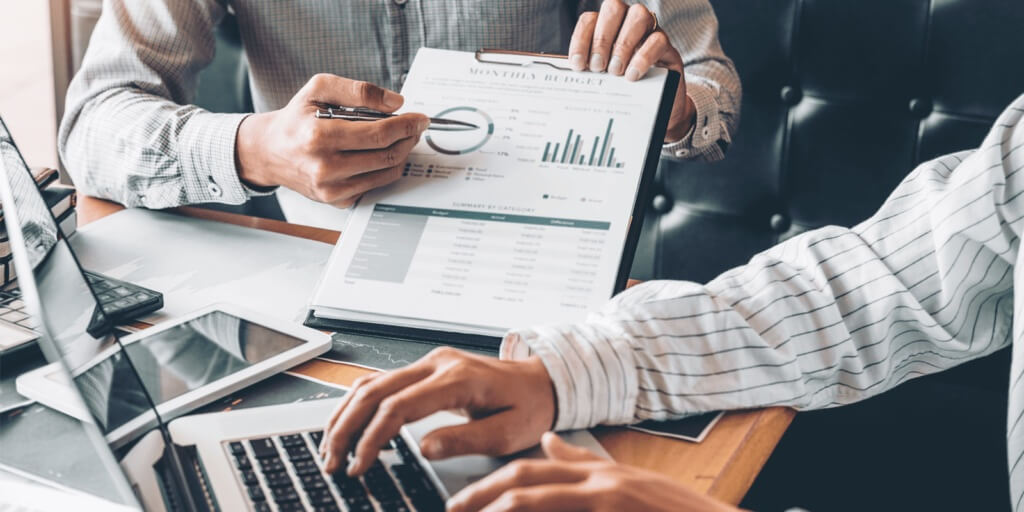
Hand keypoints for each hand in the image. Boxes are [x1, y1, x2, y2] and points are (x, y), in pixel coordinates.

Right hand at [235, 74, 429, 207]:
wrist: (270, 151)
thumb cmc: (296, 118)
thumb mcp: (319, 89)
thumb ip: (358, 90)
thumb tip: (396, 102)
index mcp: (319, 136)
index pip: (379, 134)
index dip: (406, 125)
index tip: (420, 118)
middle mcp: (325, 168)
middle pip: (387, 155)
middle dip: (409, 138)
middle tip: (415, 127)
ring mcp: (331, 189)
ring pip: (386, 173)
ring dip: (402, 154)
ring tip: (402, 138)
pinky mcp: (336, 201)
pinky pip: (375, 186)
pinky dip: (386, 169)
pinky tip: (382, 154)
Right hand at [319, 347, 555, 475]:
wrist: (543, 380)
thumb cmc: (530, 405)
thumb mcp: (509, 431)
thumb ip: (466, 439)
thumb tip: (425, 448)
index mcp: (457, 378)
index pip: (398, 406)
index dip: (371, 437)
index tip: (360, 465)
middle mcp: (437, 363)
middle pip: (374, 391)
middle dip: (346, 427)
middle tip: (332, 461)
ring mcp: (429, 361)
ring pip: (371, 383)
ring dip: (345, 414)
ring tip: (331, 447)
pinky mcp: (426, 367)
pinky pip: (382, 382)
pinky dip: (359, 404)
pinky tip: (348, 425)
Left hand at [447, 432, 740, 511]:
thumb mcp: (629, 482)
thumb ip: (584, 464)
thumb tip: (548, 445)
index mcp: (600, 473)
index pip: (535, 467)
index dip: (494, 481)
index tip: (465, 499)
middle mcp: (600, 482)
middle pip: (526, 478)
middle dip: (483, 494)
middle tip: (454, 508)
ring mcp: (608, 500)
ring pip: (535, 499)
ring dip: (499, 507)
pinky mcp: (614, 511)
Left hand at [569, 0, 695, 140]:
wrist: (653, 108)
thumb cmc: (623, 90)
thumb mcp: (603, 80)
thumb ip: (590, 72)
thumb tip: (570, 76)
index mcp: (606, 27)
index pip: (589, 20)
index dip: (581, 40)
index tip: (577, 65)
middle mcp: (626, 22)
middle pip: (613, 8)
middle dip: (601, 39)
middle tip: (598, 67)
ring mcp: (648, 30)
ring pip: (638, 15)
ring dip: (623, 44)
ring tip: (616, 71)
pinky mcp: (666, 46)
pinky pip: (657, 39)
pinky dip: (642, 57)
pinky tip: (633, 76)